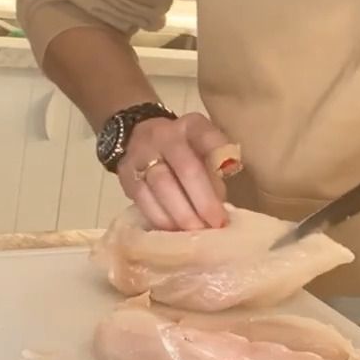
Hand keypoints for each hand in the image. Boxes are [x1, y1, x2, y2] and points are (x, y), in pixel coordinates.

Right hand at [118, 112, 238, 229]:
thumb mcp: (203, 148)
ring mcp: (142, 155)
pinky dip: (161, 219)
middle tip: (216, 224)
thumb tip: (223, 205)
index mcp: (190, 126)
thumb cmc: (183, 150)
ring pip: (162, 187)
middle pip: (185, 168)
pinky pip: (143, 200)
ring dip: (182, 214)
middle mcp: (164, 136)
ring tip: (197, 233)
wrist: (138, 138)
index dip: (219, 151)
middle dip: (203, 200)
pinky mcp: (127, 176)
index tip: (232, 171)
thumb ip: (214, 169)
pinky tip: (174, 232)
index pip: (206, 135)